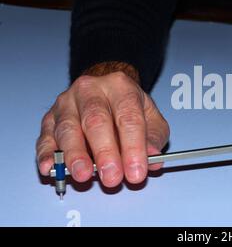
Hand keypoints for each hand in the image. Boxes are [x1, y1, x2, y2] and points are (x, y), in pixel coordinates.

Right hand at [36, 71, 169, 186]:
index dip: (133, 147)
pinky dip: (47, 154)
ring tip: (84, 175)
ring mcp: (67, 103)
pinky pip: (46, 137)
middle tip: (112, 176)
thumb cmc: (128, 107)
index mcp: (121, 87)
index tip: (136, 171)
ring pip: (68, 128)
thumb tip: (153, 157)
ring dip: (75, 155)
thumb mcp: (151, 118)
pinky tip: (51, 167)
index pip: (128, 117)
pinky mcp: (50, 118)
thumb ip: (154, 138)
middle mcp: (92, 90)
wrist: (106, 90)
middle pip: (96, 120)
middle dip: (104, 152)